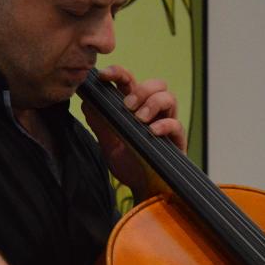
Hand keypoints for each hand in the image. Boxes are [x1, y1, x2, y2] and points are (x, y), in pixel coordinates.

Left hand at [82, 65, 186, 198]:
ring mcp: (167, 125)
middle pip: (157, 84)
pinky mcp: (177, 141)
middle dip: (141, 89)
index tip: (104, 75)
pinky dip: (164, 125)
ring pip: (170, 97)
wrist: (143, 191)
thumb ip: (100, 124)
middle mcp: (154, 113)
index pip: (130, 82)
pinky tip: (152, 132)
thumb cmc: (129, 166)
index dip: (118, 72)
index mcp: (136, 109)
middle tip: (127, 106)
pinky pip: (176, 125)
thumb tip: (88, 102)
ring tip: (140, 119)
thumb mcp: (108, 144)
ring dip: (153, 103)